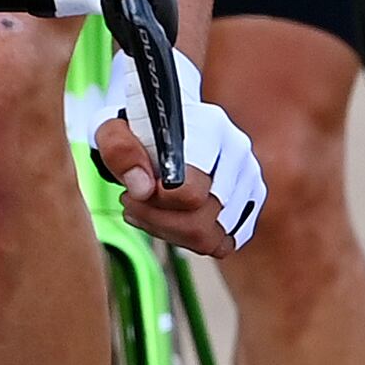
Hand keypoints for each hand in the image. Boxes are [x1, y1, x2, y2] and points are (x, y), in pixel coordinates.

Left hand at [82, 78, 262, 254]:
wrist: (164, 122)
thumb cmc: (137, 129)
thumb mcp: (112, 130)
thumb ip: (119, 151)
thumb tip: (143, 189)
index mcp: (209, 128)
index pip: (190, 192)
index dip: (155, 203)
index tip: (133, 191)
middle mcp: (237, 151)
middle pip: (204, 223)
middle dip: (159, 222)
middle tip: (133, 204)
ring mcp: (249, 176)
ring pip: (213, 238)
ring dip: (171, 233)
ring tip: (146, 209)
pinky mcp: (252, 198)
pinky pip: (223, 242)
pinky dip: (192, 239)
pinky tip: (169, 218)